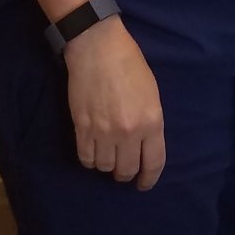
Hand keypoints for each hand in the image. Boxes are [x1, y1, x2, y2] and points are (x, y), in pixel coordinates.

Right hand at [63, 17, 164, 188]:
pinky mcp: (82, 129)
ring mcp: (103, 132)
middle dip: (126, 173)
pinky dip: (89, 159)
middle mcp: (129, 132)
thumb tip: (144, 145)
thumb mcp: (152, 93)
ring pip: (104, 167)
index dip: (148, 179)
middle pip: (126, 170)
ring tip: (108, 154)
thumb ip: (150, 121)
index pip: (153, 163)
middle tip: (124, 169)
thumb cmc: (131, 65)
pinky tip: (93, 150)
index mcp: (152, 121)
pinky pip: (85, 158)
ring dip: (106, 164)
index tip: (144, 184)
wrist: (99, 49)